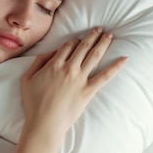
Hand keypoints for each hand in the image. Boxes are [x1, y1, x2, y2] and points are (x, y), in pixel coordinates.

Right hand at [20, 27, 125, 142]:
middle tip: (100, 29)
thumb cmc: (33, 103)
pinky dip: (116, 67)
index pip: (67, 46)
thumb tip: (51, 52)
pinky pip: (105, 76)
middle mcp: (69, 68)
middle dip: (92, 36)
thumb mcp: (27, 78)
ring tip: (109, 35)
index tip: (78, 39)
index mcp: (54, 64)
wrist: (44, 123)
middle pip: (83, 47)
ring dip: (103, 43)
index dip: (74, 41)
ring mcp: (80, 79)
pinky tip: (125, 58)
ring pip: (95, 55)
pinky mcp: (88, 91)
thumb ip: (38, 61)